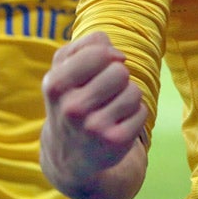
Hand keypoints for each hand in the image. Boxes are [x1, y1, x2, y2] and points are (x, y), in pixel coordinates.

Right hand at [40, 32, 146, 196]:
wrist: (70, 153)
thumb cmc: (73, 98)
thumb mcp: (65, 68)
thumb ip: (87, 45)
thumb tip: (116, 54)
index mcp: (55, 85)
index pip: (98, 52)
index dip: (108, 55)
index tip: (103, 66)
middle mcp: (71, 108)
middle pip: (120, 71)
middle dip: (118, 77)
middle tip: (104, 93)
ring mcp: (93, 127)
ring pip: (134, 91)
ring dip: (127, 96)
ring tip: (110, 108)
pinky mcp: (114, 141)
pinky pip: (142, 111)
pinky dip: (134, 114)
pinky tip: (117, 124)